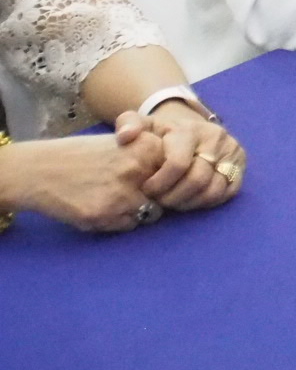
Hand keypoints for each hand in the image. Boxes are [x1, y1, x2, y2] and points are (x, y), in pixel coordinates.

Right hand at [4, 125, 166, 231]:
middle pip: (168, 195)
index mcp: (146, 147)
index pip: (179, 172)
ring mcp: (121, 195)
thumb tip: (180, 177)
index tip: (155, 178)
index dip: (168, 179)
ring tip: (114, 198)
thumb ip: (151, 157)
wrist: (40, 170)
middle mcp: (137, 170)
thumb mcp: (123, 143)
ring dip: (138, 211)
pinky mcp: (104, 216)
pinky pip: (128, 226)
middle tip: (132, 191)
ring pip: (149, 214)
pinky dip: (119, 221)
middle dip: (156, 197)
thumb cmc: (83, 155)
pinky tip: (101, 207)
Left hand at [137, 105, 245, 212]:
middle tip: (160, 201)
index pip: (179, 163)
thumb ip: (128, 124)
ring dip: (190, 202)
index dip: (160, 184)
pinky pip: (227, 191)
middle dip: (174, 197)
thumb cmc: (162, 133)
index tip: (147, 190)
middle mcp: (216, 138)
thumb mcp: (143, 125)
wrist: (189, 129)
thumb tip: (125, 137)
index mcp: (190, 130)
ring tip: (174, 201)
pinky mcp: (239, 165)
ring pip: (214, 189)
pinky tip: (191, 199)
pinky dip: (207, 201)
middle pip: (198, 180)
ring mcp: (231, 151)